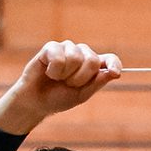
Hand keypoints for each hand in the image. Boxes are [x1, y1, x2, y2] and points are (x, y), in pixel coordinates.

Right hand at [0, 40, 121, 134]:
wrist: (35, 103)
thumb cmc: (58, 99)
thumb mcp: (81, 96)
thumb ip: (97, 83)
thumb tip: (114, 73)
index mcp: (93, 66)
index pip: (110, 59)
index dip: (114, 64)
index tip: (114, 73)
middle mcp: (82, 54)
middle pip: (93, 60)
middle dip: (80, 78)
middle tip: (68, 85)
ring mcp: (67, 49)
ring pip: (76, 58)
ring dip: (65, 75)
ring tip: (57, 79)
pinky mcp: (51, 48)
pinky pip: (59, 57)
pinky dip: (53, 70)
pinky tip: (48, 73)